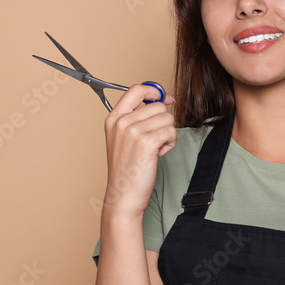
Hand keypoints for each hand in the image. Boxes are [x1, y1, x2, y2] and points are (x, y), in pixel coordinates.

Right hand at [103, 84, 175, 215]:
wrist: (123, 195)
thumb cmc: (127, 170)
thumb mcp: (123, 138)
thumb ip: (136, 118)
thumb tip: (161, 100)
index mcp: (113, 118)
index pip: (136, 89)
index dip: (155, 90)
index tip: (166, 98)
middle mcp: (121, 122)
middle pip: (157, 106)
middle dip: (163, 122)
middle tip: (155, 140)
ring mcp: (133, 131)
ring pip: (167, 118)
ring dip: (167, 134)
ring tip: (155, 149)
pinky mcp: (146, 142)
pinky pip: (171, 131)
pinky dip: (170, 143)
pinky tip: (159, 154)